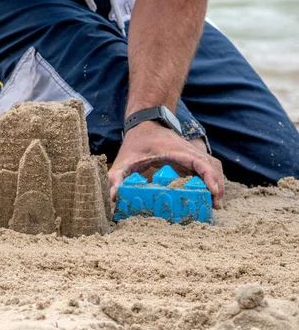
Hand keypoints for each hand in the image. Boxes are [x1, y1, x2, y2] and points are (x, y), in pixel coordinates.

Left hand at [109, 121, 224, 208]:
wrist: (144, 123)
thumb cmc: (136, 142)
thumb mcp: (123, 160)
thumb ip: (116, 177)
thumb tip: (113, 197)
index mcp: (176, 150)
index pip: (200, 161)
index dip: (209, 176)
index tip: (213, 192)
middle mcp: (188, 151)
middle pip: (212, 166)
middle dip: (217, 185)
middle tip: (214, 206)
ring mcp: (191, 154)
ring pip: (213, 167)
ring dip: (217, 183)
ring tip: (214, 204)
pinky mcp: (191, 158)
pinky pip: (207, 169)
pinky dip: (211, 181)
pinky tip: (207, 196)